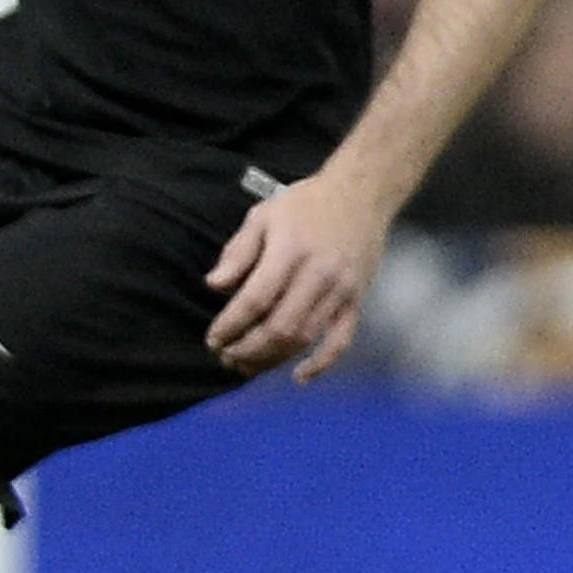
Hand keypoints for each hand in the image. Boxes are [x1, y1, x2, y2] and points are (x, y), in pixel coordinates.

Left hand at [204, 173, 392, 380]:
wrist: (360, 195)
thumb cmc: (304, 204)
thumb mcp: (262, 216)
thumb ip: (238, 252)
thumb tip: (215, 285)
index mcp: (290, 252)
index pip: (256, 299)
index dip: (232, 324)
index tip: (212, 339)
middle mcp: (319, 275)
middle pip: (281, 326)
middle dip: (249, 349)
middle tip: (225, 358)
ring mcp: (342, 291)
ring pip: (307, 337)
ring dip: (274, 358)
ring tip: (247, 367)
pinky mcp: (357, 301)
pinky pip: (342, 340)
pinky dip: (322, 363)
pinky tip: (299, 377)